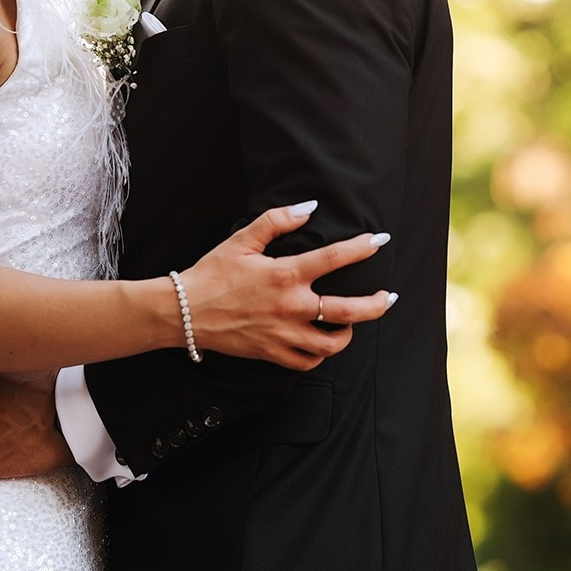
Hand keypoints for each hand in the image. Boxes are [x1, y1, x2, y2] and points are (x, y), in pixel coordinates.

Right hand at [178, 202, 397, 369]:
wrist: (183, 312)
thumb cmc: (212, 273)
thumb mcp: (242, 240)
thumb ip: (277, 221)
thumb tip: (309, 208)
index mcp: (284, 274)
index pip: (335, 259)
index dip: (363, 247)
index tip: (381, 241)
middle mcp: (290, 307)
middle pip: (348, 311)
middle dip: (376, 305)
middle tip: (387, 298)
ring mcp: (283, 334)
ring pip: (331, 344)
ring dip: (348, 334)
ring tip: (351, 324)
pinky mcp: (272, 353)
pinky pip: (307, 362)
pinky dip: (319, 354)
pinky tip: (321, 341)